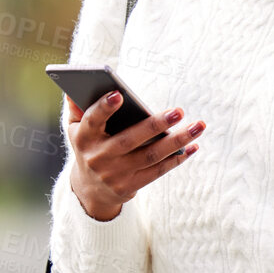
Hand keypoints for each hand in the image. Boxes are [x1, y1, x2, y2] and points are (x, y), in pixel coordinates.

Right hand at [63, 92, 203, 220]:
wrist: (90, 188)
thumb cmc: (89, 145)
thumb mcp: (76, 127)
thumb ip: (77, 106)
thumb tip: (78, 84)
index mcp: (83, 138)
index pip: (92, 121)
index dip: (103, 109)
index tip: (118, 94)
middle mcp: (98, 158)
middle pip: (129, 140)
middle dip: (155, 125)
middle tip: (179, 110)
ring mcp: (115, 174)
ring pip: (150, 156)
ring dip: (177, 141)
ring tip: (198, 125)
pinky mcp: (130, 186)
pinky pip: (157, 172)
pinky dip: (176, 159)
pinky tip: (193, 146)